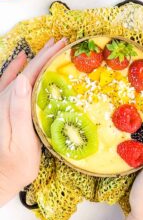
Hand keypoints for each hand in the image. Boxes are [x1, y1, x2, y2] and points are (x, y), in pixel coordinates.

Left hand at [0, 38, 66, 206]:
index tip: (60, 47)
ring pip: (21, 73)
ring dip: (35, 59)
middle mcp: (6, 99)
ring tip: (48, 47)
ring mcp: (5, 103)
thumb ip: (18, 110)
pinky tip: (22, 61)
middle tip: (60, 43)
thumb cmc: (15, 163)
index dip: (45, 59)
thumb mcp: (20, 140)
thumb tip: (23, 80)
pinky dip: (16, 70)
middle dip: (44, 55)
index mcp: (11, 104)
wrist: (1, 176)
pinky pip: (10, 83)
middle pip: (27, 71)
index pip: (30, 75)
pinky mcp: (7, 108)